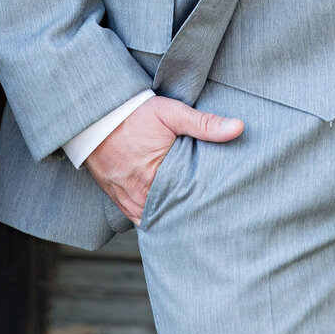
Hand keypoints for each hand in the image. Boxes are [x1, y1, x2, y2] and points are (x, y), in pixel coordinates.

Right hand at [84, 94, 243, 224]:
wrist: (95, 115)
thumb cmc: (134, 113)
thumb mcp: (171, 113)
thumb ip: (205, 123)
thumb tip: (239, 128)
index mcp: (156, 178)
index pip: (188, 205)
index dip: (204, 207)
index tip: (221, 208)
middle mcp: (140, 196)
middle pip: (172, 216)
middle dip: (189, 217)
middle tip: (211, 217)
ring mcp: (127, 200)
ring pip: (155, 220)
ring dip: (170, 217)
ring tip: (192, 217)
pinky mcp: (117, 199)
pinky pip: (138, 218)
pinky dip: (153, 216)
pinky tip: (167, 212)